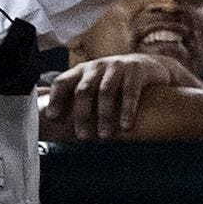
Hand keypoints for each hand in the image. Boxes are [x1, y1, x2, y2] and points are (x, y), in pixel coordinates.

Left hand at [44, 52, 193, 139]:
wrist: (148, 66)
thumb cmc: (116, 82)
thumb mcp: (95, 86)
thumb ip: (80, 101)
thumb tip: (58, 128)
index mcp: (82, 71)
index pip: (62, 82)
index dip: (56, 99)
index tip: (54, 118)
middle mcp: (97, 67)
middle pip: (83, 90)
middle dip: (82, 115)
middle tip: (83, 137)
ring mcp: (117, 66)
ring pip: (105, 91)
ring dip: (104, 115)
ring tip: (105, 135)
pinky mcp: (136, 70)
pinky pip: (130, 91)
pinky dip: (127, 109)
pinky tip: (126, 126)